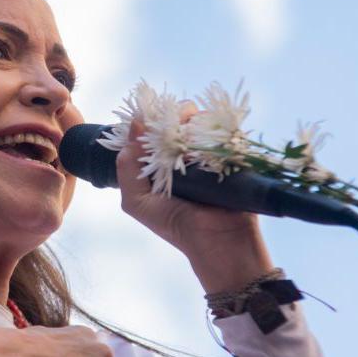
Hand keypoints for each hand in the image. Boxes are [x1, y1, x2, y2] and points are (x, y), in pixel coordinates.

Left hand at [116, 114, 274, 292]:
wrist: (217, 241)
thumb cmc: (175, 225)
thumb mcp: (137, 201)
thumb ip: (126, 167)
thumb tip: (134, 125)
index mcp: (160, 162)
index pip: (150, 129)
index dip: (148, 120)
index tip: (147, 117)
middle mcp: (184, 154)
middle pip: (176, 118)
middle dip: (171, 115)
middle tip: (171, 124)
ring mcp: (208, 151)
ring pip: (199, 119)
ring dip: (191, 119)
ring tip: (188, 134)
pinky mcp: (231, 151)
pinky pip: (223, 128)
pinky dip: (214, 125)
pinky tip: (206, 136)